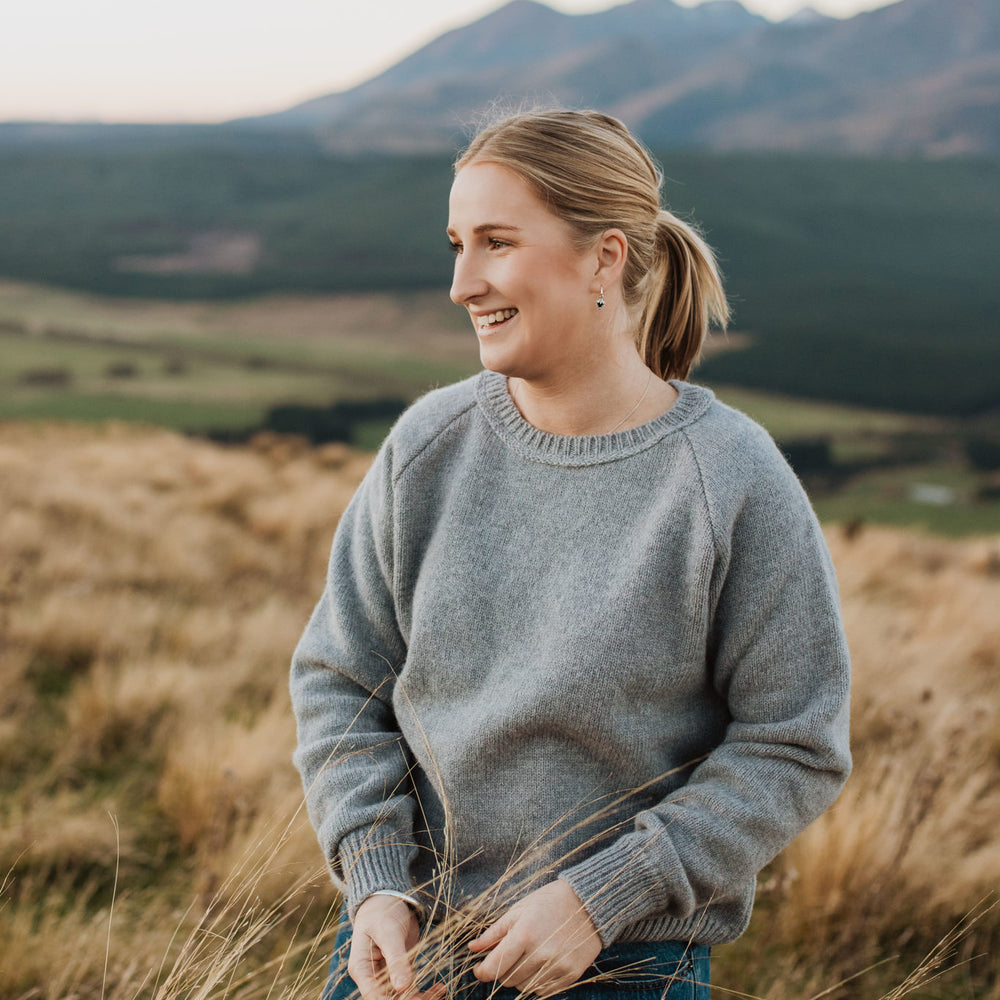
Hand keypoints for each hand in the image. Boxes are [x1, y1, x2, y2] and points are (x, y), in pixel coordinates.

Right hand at [348, 895, 442, 999]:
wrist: (388, 899)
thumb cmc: (382, 912)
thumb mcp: (389, 932)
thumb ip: (395, 959)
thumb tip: (402, 987)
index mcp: (361, 967)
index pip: (372, 995)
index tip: (412, 999)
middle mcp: (372, 976)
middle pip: (389, 998)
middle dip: (409, 999)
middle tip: (429, 997)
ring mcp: (386, 975)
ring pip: (402, 996)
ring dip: (420, 997)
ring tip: (439, 992)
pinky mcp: (400, 971)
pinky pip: (411, 987)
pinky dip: (425, 990)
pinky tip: (440, 988)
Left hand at [468, 880, 602, 996]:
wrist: (588, 903)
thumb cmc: (549, 902)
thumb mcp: (519, 909)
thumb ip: (495, 932)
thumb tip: (473, 948)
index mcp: (525, 934)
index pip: (494, 967)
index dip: (482, 972)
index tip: (479, 969)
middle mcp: (541, 954)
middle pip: (508, 979)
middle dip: (502, 970)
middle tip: (509, 954)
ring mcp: (557, 966)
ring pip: (524, 987)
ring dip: (519, 976)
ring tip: (528, 956)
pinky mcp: (570, 975)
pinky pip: (543, 991)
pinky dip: (536, 981)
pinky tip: (541, 963)